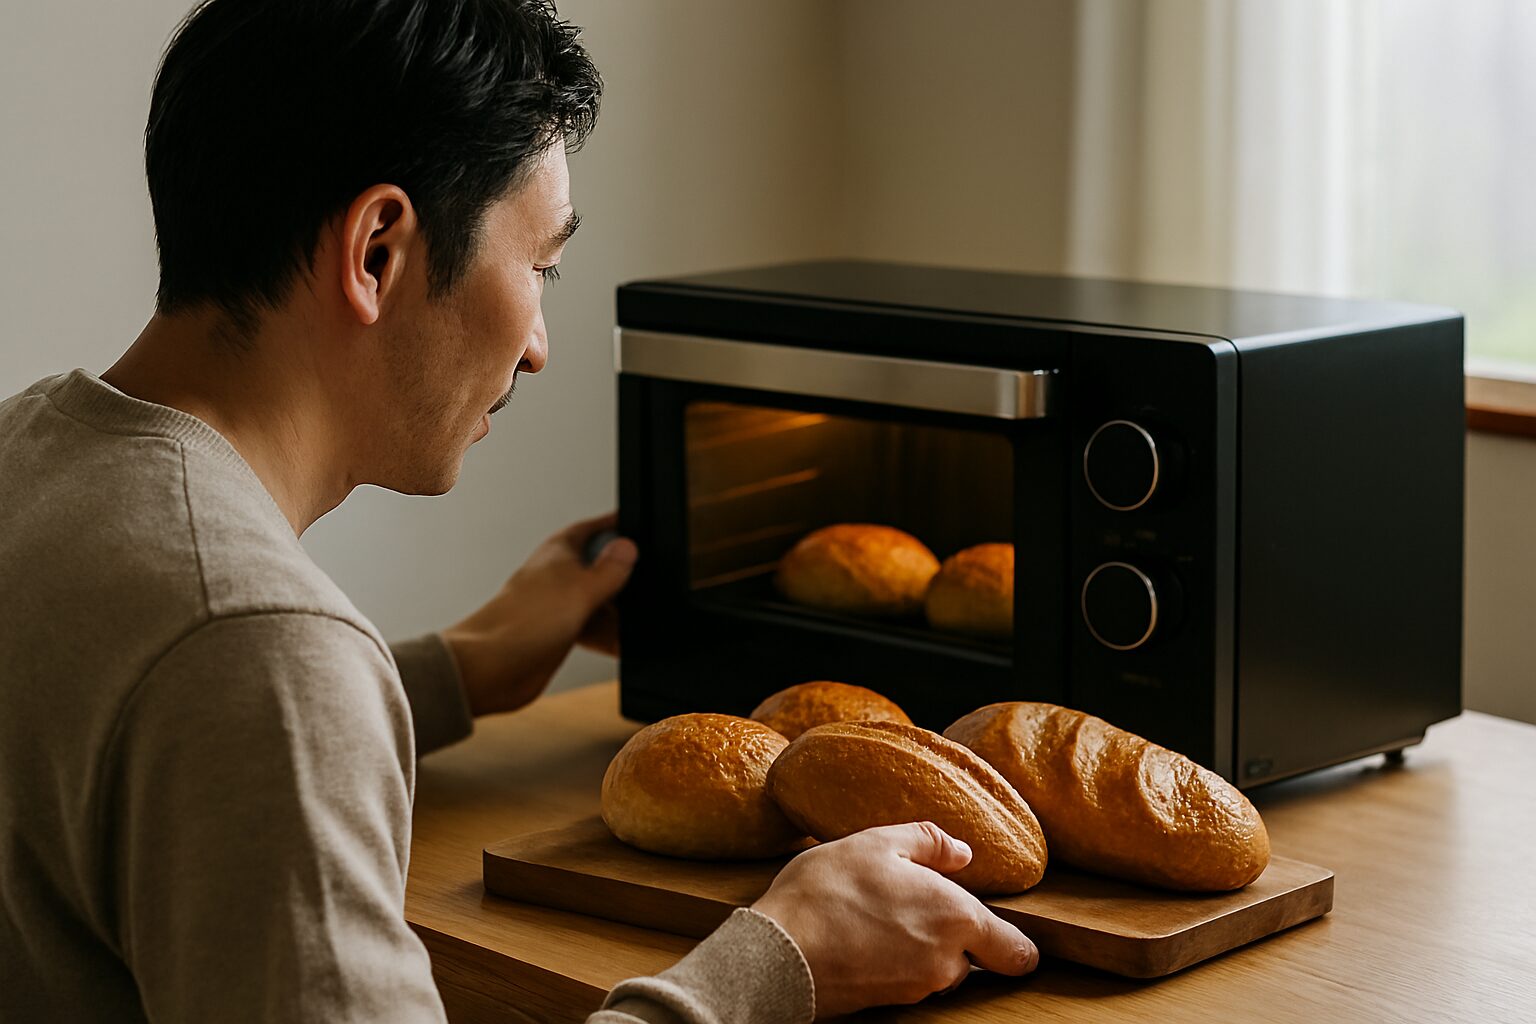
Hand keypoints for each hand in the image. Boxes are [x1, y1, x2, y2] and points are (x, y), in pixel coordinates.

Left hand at [442, 512, 636, 716]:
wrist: (492, 667)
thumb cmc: (522, 622)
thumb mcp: (581, 590)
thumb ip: (609, 569)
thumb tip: (628, 546)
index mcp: (559, 552)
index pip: (592, 528)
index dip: (614, 526)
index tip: (636, 527)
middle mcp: (558, 577)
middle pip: (599, 567)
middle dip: (623, 577)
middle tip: (649, 583)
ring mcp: (558, 606)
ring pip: (599, 602)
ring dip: (617, 613)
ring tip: (639, 621)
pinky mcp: (558, 634)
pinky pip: (592, 631)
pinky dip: (609, 637)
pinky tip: (623, 645)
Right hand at [751, 822, 1037, 1017]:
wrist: (778, 954)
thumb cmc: (827, 893)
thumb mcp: (876, 844)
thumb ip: (928, 842)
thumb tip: (962, 853)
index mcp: (956, 918)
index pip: (1017, 951)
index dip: (1017, 943)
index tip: (1004, 932)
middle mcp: (946, 962)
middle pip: (973, 957)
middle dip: (954, 936)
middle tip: (914, 905)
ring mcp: (917, 988)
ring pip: (939, 970)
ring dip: (922, 948)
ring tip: (880, 916)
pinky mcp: (890, 1004)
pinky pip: (910, 981)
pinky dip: (896, 961)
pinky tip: (863, 936)